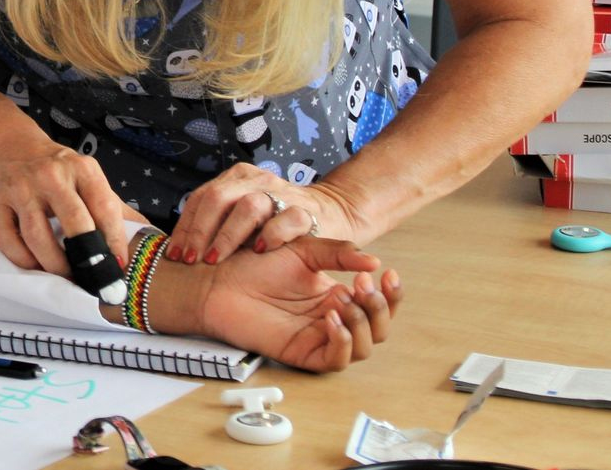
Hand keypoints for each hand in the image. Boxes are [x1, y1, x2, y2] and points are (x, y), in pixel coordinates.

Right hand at [0, 130, 143, 275]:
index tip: (119, 267)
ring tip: (67, 276)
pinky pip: (8, 241)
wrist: (10, 147)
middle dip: (89, 260)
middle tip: (97, 282)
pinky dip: (24, 261)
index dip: (115, 242)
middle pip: (75, 224)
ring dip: (55, 265)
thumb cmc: (57, 169)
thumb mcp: (88, 177)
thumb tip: (149, 235)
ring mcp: (21, 189)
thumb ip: (116, 206)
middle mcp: (52, 176)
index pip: (105, 209)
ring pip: (38, 238)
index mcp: (82, 169)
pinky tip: (36, 266)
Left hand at [146, 238, 400, 371]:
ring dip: (362, 323)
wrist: (219, 276)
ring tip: (342, 299)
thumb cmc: (254, 262)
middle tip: (359, 285)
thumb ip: (339, 254)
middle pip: (378, 329)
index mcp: (336, 297)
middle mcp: (331, 320)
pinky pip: (335, 360)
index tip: (387, 272)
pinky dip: (342, 342)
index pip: (379, 304)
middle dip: (379, 307)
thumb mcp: (305, 250)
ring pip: (363, 347)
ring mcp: (317, 338)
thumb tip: (374, 262)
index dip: (391, 293)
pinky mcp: (301, 353)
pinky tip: (331, 319)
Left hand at [168, 163, 368, 265]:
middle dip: (199, 231)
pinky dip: (272, 234)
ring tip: (215, 259)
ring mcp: (282, 193)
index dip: (185, 227)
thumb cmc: (275, 222)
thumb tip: (177, 248)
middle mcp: (256, 181)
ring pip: (249, 206)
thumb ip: (215, 223)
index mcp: (236, 179)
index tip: (174, 255)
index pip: (201, 198)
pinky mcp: (307, 211)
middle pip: (219, 198)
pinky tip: (259, 250)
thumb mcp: (241, 218)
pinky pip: (288, 219)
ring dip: (228, 235)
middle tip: (190, 260)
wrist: (329, 213)